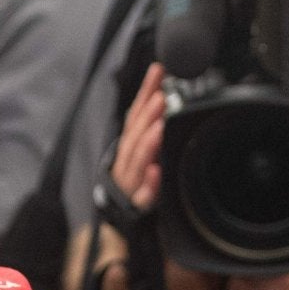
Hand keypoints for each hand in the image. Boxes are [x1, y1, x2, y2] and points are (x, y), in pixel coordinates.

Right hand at [112, 64, 165, 211]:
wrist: (125, 219)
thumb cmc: (138, 179)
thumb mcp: (143, 149)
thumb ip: (152, 122)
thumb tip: (163, 83)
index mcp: (130, 143)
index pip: (137, 111)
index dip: (146, 90)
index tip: (158, 71)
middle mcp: (127, 159)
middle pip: (135, 134)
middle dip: (147, 115)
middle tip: (160, 97)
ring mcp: (131, 182)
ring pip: (137, 161)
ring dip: (147, 144)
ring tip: (159, 128)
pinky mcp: (138, 204)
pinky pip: (143, 195)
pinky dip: (149, 184)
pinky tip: (156, 172)